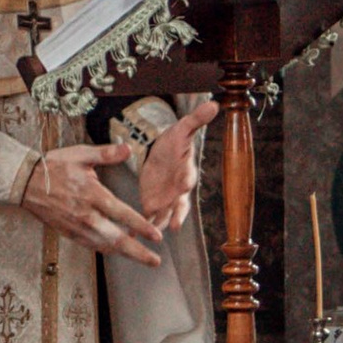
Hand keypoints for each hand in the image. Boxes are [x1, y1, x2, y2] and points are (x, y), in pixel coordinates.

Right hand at [21, 142, 166, 266]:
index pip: (122, 214)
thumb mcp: (80, 154)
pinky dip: (107, 250)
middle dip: (138, 252)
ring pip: (105, 246)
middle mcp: (86, 215)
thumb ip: (106, 153)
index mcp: (92, 194)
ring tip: (142, 259)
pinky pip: (92, 245)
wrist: (26, 182)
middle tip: (155, 261)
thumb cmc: (54, 166)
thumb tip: (128, 148)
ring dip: (125, 254)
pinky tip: (118, 251)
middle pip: (116, 239)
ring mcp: (77, 227)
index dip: (141, 226)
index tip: (156, 236)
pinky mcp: (69, 233)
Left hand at [134, 105, 209, 230]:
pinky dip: (140, 229)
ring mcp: (167, 201)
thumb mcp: (182, 129)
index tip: (185, 184)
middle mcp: (178, 190)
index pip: (188, 177)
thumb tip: (214, 104)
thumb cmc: (174, 142)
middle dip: (177, 214)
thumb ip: (196, 120)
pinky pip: (148, 219)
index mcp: (185, 171)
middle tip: (175, 225)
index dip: (186, 181)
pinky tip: (129, 238)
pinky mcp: (153, 205)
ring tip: (151, 235)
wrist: (160, 152)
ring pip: (164, 216)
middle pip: (180, 205)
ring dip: (158, 225)